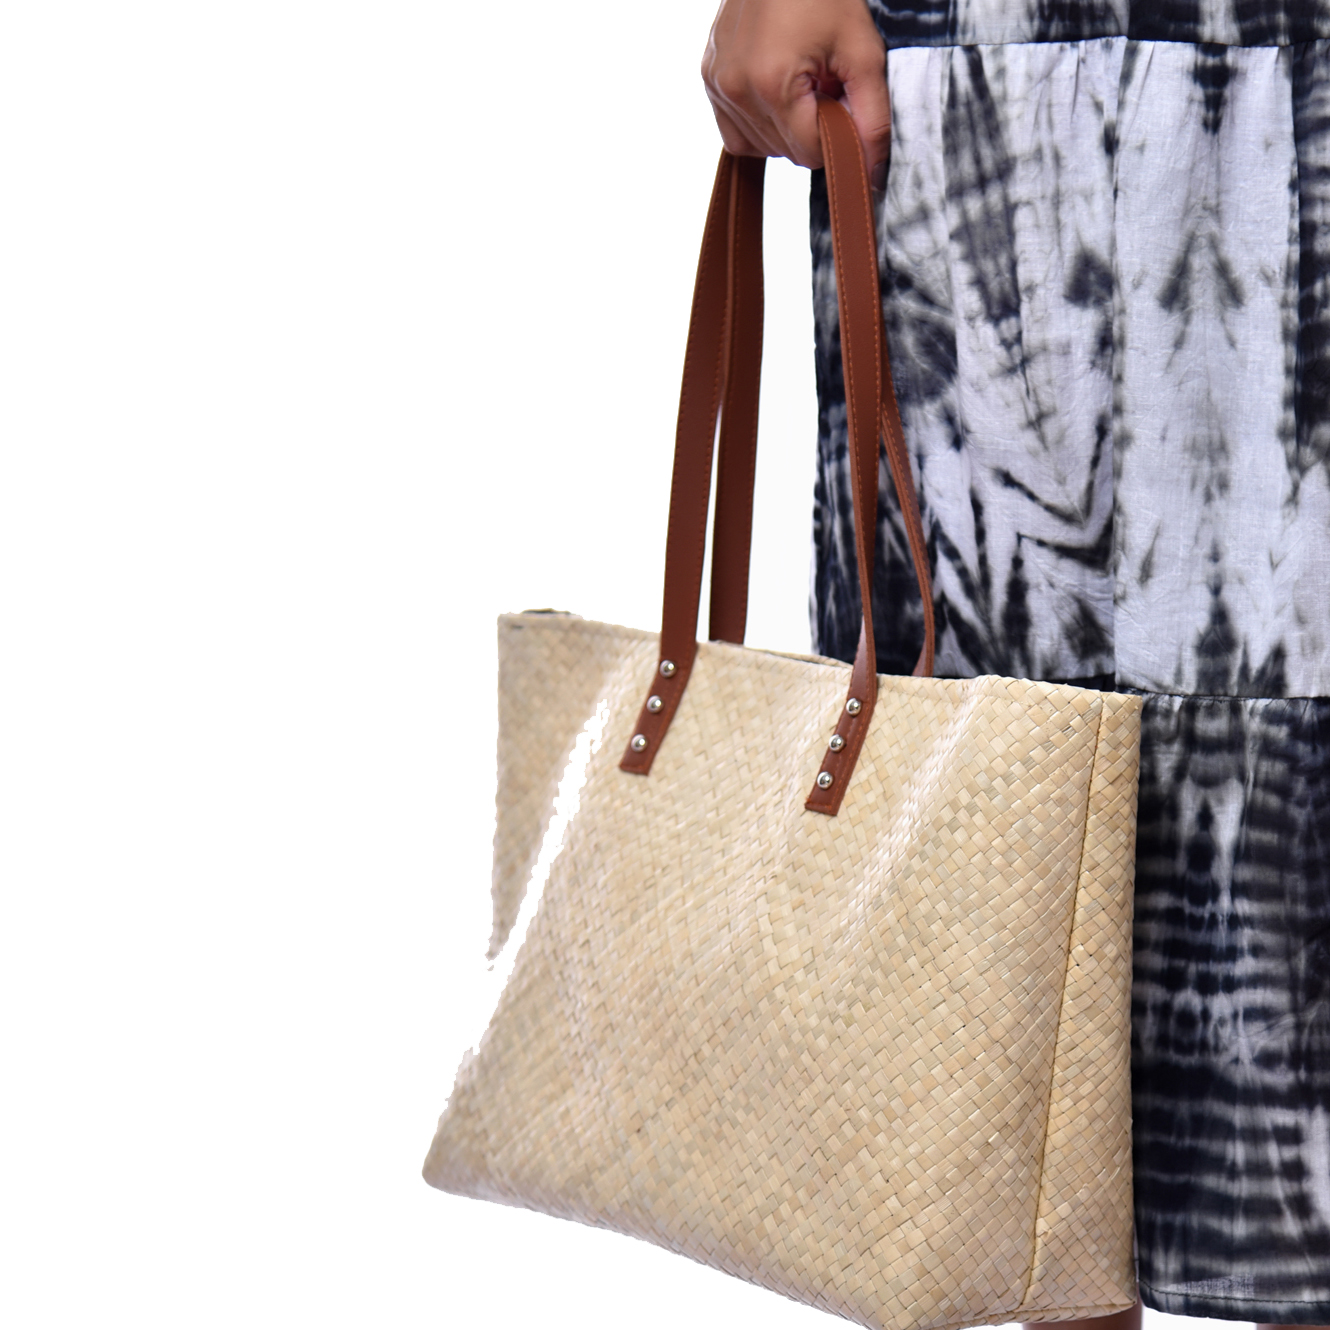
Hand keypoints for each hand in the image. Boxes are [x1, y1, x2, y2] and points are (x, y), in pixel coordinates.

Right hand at [701, 0, 889, 174]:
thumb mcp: (862, 50)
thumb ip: (872, 115)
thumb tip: (872, 168)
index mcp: (772, 83)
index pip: (811, 152)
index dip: (837, 136)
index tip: (845, 102)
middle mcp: (736, 88)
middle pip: (787, 152)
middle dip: (813, 127)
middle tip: (825, 84)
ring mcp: (717, 83)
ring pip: (762, 146)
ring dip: (788, 126)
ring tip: (800, 81)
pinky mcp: (709, 78)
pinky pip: (736, 133)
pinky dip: (760, 124)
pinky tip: (776, 93)